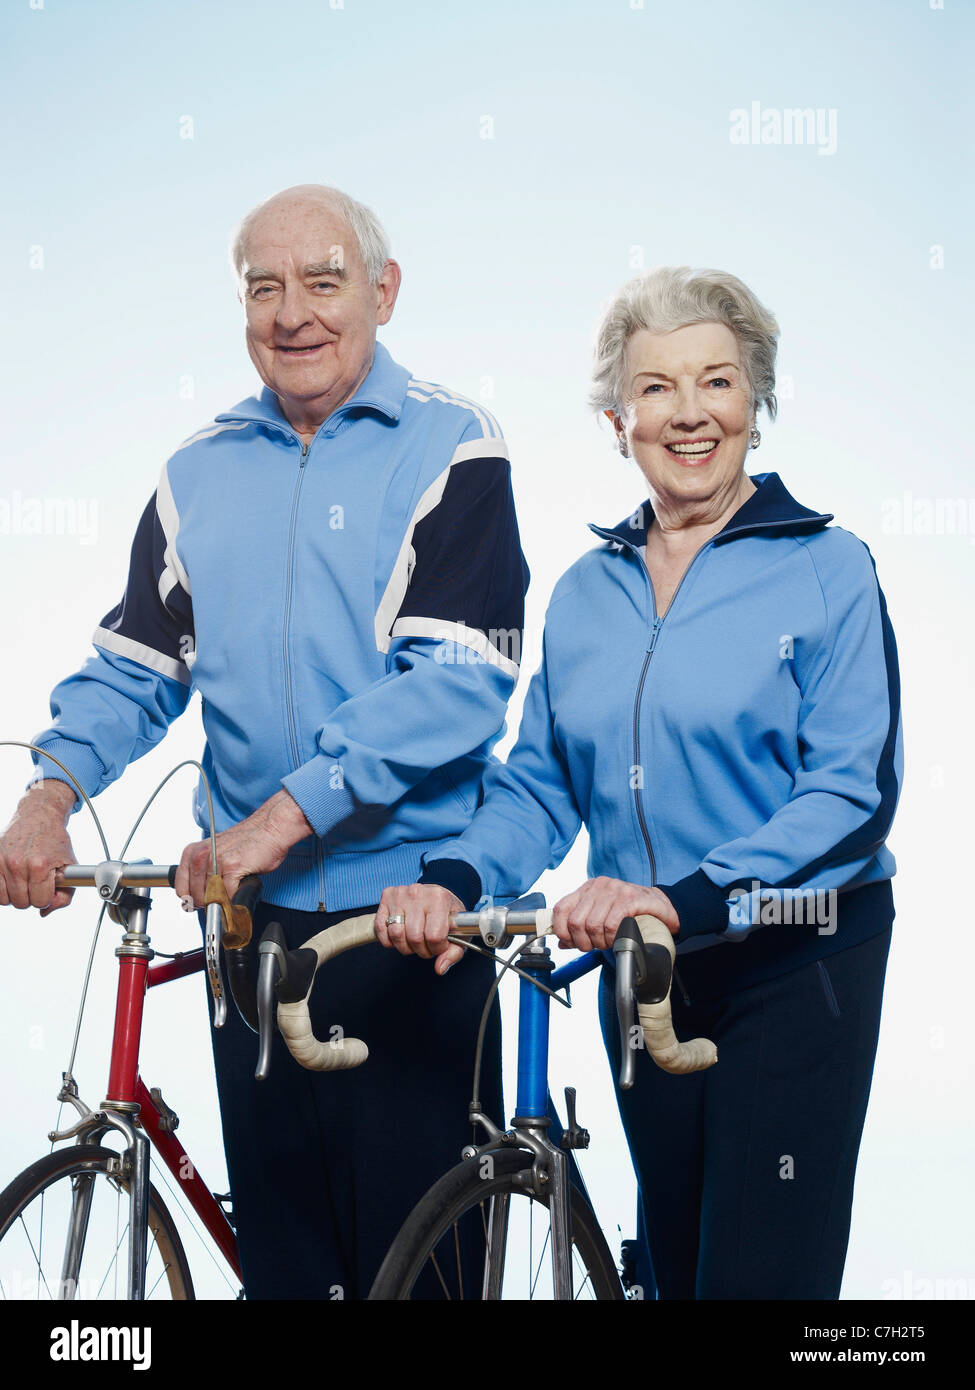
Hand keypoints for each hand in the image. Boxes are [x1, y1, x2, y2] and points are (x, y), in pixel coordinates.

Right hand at [0, 781, 78, 915]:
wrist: (39, 815)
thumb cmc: (55, 840)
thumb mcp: (70, 865)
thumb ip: (65, 894)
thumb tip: (45, 911)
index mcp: (40, 865)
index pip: (40, 901)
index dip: (46, 897)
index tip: (47, 888)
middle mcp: (18, 863)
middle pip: (21, 903)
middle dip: (31, 896)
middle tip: (36, 883)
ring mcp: (2, 861)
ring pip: (5, 900)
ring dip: (16, 893)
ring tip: (25, 879)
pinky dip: (3, 888)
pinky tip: (13, 878)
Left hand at [174, 790, 311, 908]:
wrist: (269, 829)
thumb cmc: (246, 843)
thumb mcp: (215, 855)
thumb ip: (202, 875)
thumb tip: (194, 900)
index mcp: (193, 852)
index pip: (181, 889)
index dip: (192, 900)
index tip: (201, 902)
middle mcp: (201, 855)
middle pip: (195, 896)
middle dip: (208, 903)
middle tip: (220, 899)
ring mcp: (215, 861)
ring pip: (210, 897)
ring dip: (222, 902)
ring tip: (230, 895)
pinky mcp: (232, 866)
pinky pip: (228, 894)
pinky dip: (234, 899)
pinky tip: (239, 890)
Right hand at [375, 883, 465, 975]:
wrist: (437, 894)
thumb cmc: (448, 914)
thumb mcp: (459, 932)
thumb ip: (453, 953)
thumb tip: (440, 968)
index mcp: (440, 898)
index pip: (434, 936)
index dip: (437, 949)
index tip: (439, 945)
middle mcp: (418, 893)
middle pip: (414, 937)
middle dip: (421, 950)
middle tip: (426, 946)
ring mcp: (400, 894)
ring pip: (396, 934)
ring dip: (404, 946)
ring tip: (414, 942)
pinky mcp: (386, 896)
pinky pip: (381, 929)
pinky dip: (389, 940)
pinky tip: (401, 936)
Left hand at [551, 877, 679, 950]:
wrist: (662, 906)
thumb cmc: (630, 912)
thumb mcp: (602, 915)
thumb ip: (581, 926)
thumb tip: (562, 942)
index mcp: (588, 888)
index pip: (561, 909)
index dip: (562, 931)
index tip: (572, 943)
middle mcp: (599, 886)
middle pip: (575, 921)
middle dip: (583, 942)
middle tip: (594, 947)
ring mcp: (615, 890)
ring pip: (592, 925)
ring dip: (600, 942)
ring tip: (609, 942)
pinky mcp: (630, 898)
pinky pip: (611, 925)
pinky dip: (612, 939)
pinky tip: (618, 938)